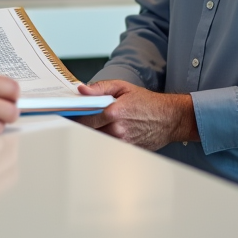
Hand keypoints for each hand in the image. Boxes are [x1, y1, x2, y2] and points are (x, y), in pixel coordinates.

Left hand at [76, 80, 195, 150]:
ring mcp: (122, 142)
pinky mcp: (127, 150)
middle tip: (75, 121)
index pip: (84, 119)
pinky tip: (105, 133)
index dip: (73, 118)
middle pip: (88, 132)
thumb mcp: (124, 87)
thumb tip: (82, 90)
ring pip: (97, 140)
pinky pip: (109, 146)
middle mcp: (117, 129)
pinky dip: (104, 140)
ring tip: (91, 126)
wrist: (170, 118)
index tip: (67, 115)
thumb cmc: (148, 102)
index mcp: (114, 112)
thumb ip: (100, 88)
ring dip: (92, 134)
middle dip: (81, 126)